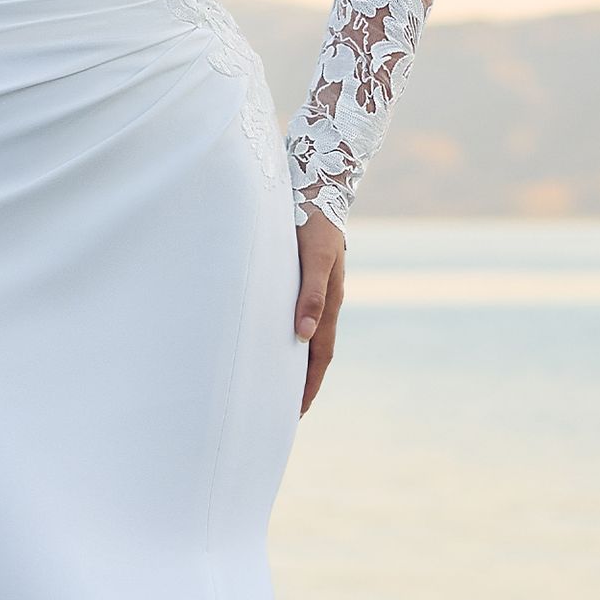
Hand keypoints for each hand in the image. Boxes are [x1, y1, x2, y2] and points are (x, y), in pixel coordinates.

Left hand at [292, 206, 345, 414]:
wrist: (317, 187)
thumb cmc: (314, 222)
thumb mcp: (314, 257)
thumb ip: (310, 293)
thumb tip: (303, 335)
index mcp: (328, 302)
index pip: (320, 355)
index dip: (309, 385)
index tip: (296, 412)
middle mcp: (322, 301)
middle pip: (314, 352)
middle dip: (301, 383)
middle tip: (283, 410)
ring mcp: (312, 291)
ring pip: (305, 336)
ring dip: (293, 362)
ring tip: (275, 384)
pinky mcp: (300, 279)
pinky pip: (294, 316)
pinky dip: (286, 337)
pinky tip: (271, 340)